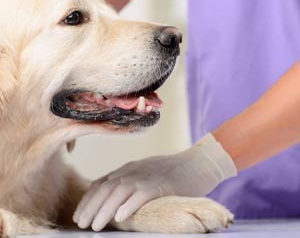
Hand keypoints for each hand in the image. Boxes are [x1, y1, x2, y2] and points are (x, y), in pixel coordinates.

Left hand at [73, 133, 236, 230]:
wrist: (197, 163)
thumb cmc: (172, 173)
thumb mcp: (146, 174)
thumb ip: (131, 184)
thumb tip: (114, 204)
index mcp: (129, 169)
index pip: (101, 183)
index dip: (88, 199)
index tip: (79, 215)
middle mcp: (134, 170)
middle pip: (107, 187)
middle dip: (91, 206)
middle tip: (81, 224)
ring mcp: (148, 176)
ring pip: (120, 190)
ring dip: (105, 208)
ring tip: (95, 226)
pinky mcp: (162, 184)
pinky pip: (142, 193)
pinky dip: (130, 204)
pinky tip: (121, 217)